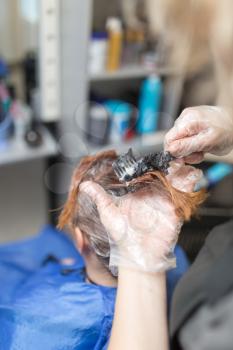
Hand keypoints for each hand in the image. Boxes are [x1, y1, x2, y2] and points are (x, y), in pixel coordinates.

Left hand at [79, 165, 200, 271]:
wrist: (137, 255)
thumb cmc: (122, 235)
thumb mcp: (108, 212)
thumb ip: (99, 197)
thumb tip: (84, 185)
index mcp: (138, 192)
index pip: (146, 173)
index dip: (150, 163)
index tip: (153, 154)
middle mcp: (152, 195)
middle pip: (164, 174)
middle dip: (169, 164)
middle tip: (172, 155)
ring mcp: (165, 201)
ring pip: (176, 181)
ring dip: (180, 170)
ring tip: (181, 162)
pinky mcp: (175, 210)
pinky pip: (185, 195)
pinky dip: (189, 184)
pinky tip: (191, 175)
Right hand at [165, 106, 232, 163]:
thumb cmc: (227, 132)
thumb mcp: (208, 143)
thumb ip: (188, 146)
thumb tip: (170, 150)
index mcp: (188, 121)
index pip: (168, 140)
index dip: (173, 152)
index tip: (183, 161)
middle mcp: (184, 117)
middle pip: (173, 140)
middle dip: (183, 152)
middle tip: (198, 155)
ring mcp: (187, 119)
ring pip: (179, 140)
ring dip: (189, 150)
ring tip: (202, 150)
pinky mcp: (190, 122)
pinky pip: (185, 137)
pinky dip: (192, 145)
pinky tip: (202, 145)